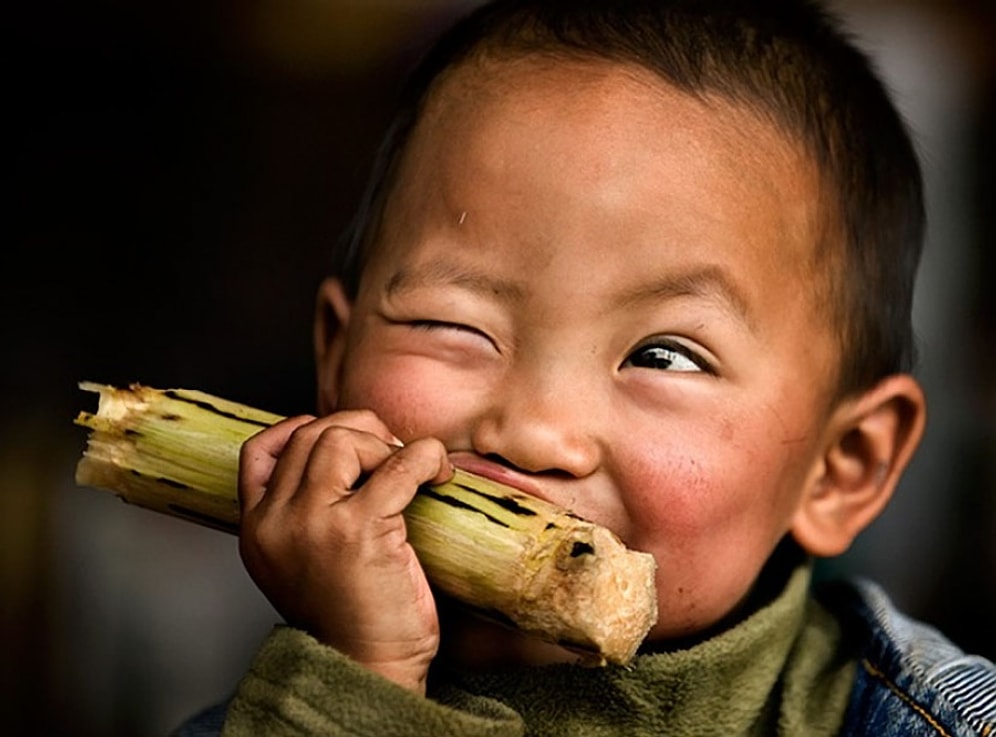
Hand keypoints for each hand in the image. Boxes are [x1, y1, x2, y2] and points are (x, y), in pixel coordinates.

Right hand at [237, 410, 452, 692]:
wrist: (365, 669)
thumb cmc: (348, 614)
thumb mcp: (301, 559)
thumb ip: (302, 510)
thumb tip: (346, 449)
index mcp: (257, 527)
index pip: (260, 449)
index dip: (303, 429)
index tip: (345, 440)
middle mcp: (275, 521)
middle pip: (310, 434)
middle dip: (359, 432)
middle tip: (392, 456)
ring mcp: (313, 523)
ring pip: (342, 439)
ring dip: (387, 446)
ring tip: (412, 473)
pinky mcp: (358, 531)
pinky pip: (398, 466)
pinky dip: (426, 458)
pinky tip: (439, 475)